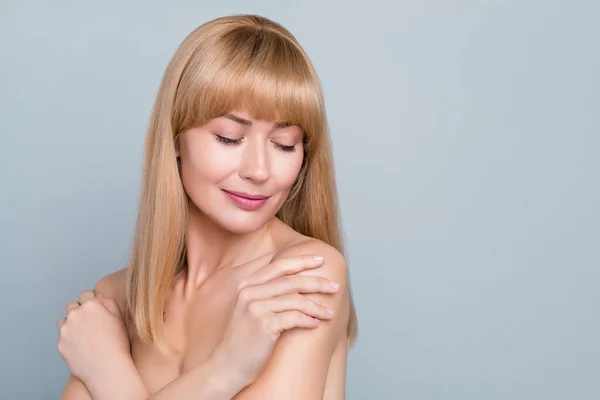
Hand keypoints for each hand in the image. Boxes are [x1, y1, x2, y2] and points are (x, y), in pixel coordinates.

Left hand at [57, 290, 130, 384]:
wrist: (107, 368)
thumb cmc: (117, 343)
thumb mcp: (119, 318)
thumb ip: (108, 302)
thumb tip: (98, 296)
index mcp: (90, 306)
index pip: (85, 294)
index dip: (91, 300)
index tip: (96, 309)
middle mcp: (75, 315)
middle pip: (72, 306)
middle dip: (79, 311)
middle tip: (90, 323)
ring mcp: (65, 331)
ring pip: (64, 321)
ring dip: (71, 324)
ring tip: (84, 335)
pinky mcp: (60, 345)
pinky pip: (63, 338)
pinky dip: (70, 340)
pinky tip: (81, 347)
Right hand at [211, 254, 339, 388]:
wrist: (227, 365)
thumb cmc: (244, 338)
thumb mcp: (249, 308)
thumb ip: (265, 291)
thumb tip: (294, 278)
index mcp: (246, 284)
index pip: (278, 265)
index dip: (301, 260)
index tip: (320, 259)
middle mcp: (249, 292)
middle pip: (291, 280)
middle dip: (317, 282)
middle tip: (335, 286)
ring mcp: (255, 308)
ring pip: (296, 299)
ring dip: (317, 306)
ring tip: (331, 312)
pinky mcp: (263, 325)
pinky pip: (294, 317)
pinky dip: (309, 320)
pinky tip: (317, 324)